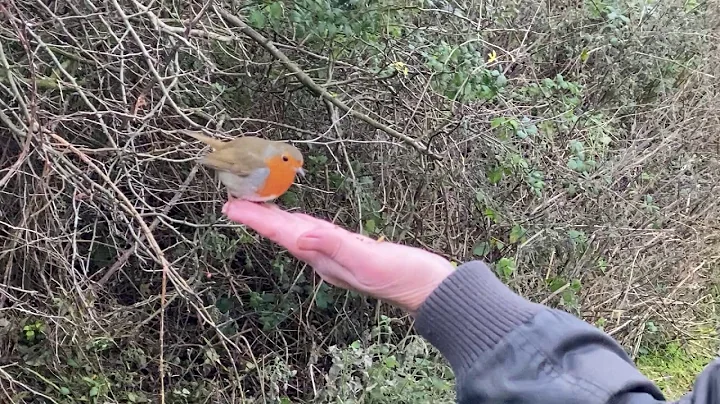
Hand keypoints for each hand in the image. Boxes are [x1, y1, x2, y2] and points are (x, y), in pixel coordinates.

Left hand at [222, 200, 454, 313]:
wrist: (431, 290)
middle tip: (233, 202)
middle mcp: (327, 259)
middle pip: (285, 234)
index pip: (284, 236)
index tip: (230, 207)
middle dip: (259, 218)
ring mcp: (339, 256)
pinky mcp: (353, 250)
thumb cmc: (404, 277)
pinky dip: (304, 223)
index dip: (257, 220)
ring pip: (300, 234)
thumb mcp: (369, 262)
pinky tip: (302, 221)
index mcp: (326, 259)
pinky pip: (319, 233)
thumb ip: (336, 248)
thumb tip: (300, 237)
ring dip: (277, 220)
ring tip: (258, 208)